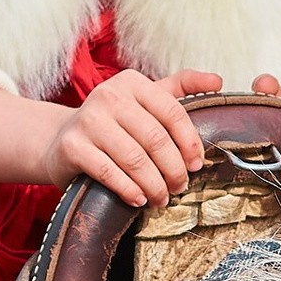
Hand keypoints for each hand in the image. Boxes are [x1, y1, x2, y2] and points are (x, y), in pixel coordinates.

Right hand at [43, 67, 207, 205]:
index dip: (189, 143)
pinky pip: (110, 173)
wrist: (62, 140)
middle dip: (173, 169)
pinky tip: (139, 199)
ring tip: (162, 198)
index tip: (196, 165)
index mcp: (132, 82)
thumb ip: (181, 88)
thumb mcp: (145, 100)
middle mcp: (108, 95)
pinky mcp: (72, 146)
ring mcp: (88, 120)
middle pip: (155, 139)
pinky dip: (129, 190)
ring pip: (134, 159)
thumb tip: (218, 81)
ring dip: (154, 185)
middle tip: (180, 187)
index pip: (172, 112)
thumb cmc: (114, 123)